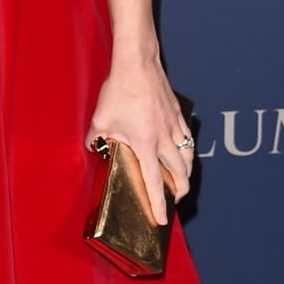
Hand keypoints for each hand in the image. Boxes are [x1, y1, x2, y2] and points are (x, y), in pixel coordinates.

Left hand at [85, 57, 193, 220]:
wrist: (137, 63)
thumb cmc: (119, 90)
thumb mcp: (100, 120)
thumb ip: (97, 139)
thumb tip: (95, 149)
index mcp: (145, 144)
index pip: (154, 182)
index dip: (158, 204)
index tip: (162, 220)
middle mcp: (164, 139)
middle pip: (180, 174)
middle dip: (179, 192)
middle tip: (174, 201)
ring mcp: (174, 126)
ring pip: (189, 157)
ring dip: (187, 173)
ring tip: (182, 182)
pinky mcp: (178, 114)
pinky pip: (188, 139)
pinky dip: (189, 152)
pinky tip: (184, 153)